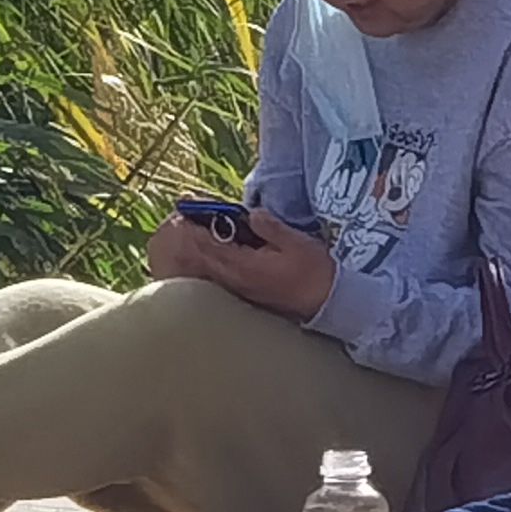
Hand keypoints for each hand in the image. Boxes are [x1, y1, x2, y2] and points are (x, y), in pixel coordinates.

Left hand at [151, 204, 335, 322]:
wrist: (327, 304)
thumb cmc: (315, 272)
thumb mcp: (297, 243)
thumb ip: (270, 228)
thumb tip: (251, 215)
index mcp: (245, 266)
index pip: (209, 245)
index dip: (195, 225)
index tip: (186, 208)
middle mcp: (236, 280)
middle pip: (202, 257)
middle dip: (191, 236)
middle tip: (183, 215)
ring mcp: (239, 289)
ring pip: (208, 267)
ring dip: (199, 248)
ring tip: (193, 227)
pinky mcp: (246, 292)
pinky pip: (218, 274)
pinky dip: (211, 258)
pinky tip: (214, 246)